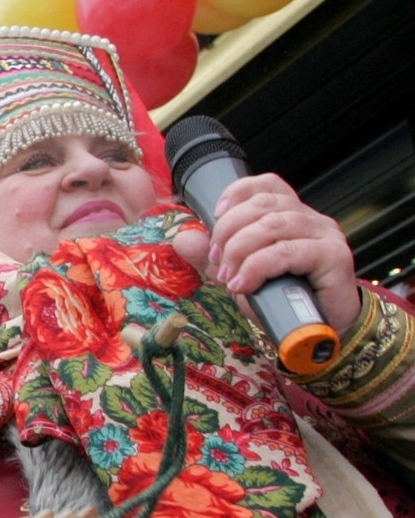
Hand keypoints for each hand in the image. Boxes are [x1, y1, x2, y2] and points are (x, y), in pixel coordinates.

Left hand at [170, 173, 360, 333]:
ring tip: (229, 278)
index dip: (238, 192)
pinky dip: (257, 267)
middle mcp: (311, 219)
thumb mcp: (237, 275)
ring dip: (240, 250)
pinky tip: (243, 285)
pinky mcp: (334, 256)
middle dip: (229, 231)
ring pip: (273, 225)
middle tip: (216, 262)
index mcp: (290, 215)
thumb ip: (210, 257)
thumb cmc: (279, 301)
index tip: (215, 215)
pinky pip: (288, 251)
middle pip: (263, 205)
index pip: (267, 184)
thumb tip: (183, 239)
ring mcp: (325, 235)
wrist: (314, 333)